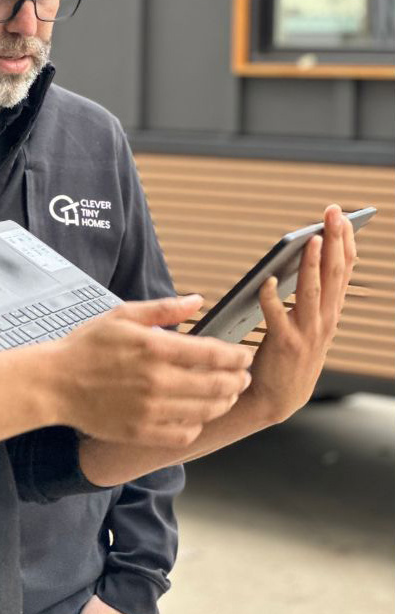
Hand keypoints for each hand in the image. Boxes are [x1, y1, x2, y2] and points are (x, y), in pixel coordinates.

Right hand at [52, 294, 253, 449]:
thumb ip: (164, 309)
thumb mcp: (123, 315)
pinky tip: (197, 414)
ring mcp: (150, 410)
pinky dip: (198, 424)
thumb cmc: (86, 346)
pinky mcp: (141, 431)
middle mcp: (156, 381)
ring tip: (227, 394)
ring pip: (205, 411)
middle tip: (243, 377)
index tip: (243, 355)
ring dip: (223, 402)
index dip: (236, 356)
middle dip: (237, 381)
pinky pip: (184, 433)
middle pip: (216, 385)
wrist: (55, 382)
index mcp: (154, 348)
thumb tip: (197, 300)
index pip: (213, 355)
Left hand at [248, 204, 355, 423]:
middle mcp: (324, 322)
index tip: (343, 216)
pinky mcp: (284, 345)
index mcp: (331, 313)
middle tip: (332, 214)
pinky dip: (272, 296)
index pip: (344, 271)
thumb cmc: (288, 356)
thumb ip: (311, 296)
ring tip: (311, 239)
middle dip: (334, 241)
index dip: (345, 243)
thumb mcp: (310, 324)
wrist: (275, 400)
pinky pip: (277, 316)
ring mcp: (307, 334)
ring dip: (312, 264)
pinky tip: (268, 279)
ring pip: (312, 292)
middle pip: (334, 275)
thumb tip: (310, 255)